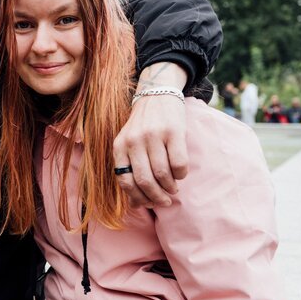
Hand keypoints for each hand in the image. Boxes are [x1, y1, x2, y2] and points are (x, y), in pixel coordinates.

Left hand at [113, 62, 188, 206]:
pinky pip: (179, 163)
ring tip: (173, 188)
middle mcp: (134, 141)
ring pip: (162, 174)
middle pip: (145, 181)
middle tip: (165, 201)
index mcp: (120, 146)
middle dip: (156, 197)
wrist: (157, 95)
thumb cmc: (143, 127)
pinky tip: (180, 174)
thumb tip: (135, 205)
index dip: (138, 198)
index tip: (148, 204)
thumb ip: (129, 169)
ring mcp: (153, 136)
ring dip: (170, 187)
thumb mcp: (129, 144)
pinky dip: (181, 174)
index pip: (125, 181)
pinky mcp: (173, 132)